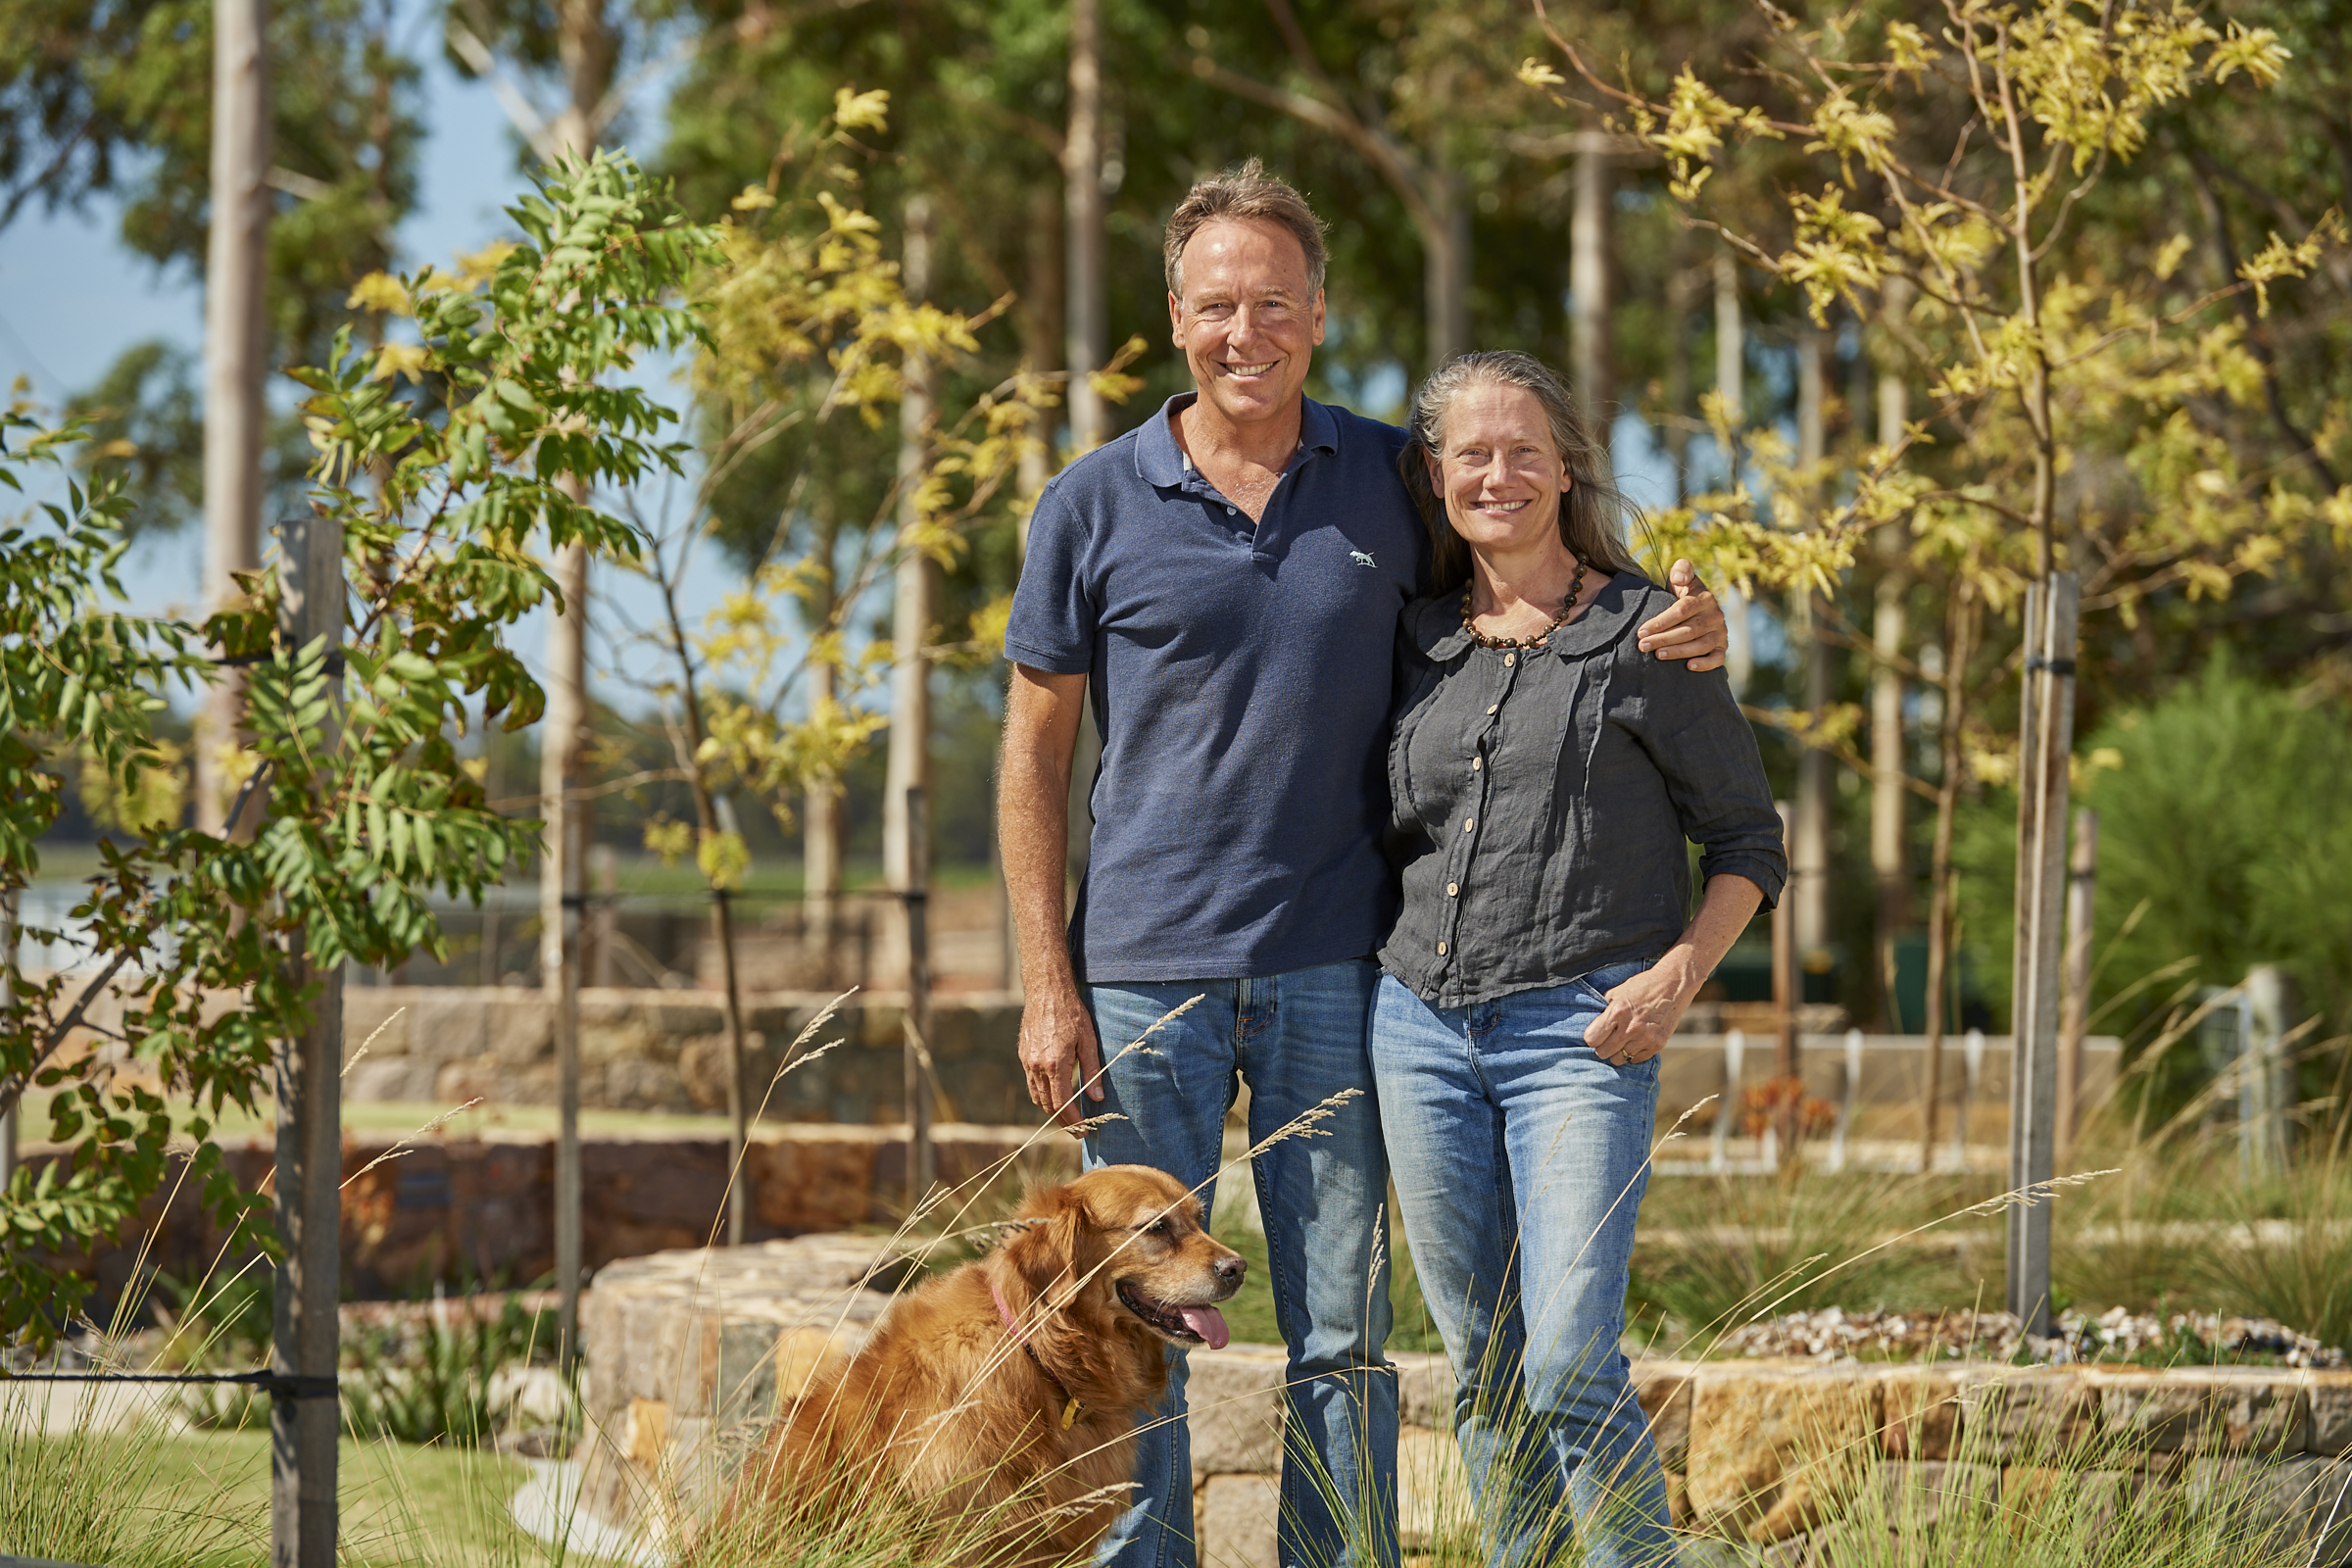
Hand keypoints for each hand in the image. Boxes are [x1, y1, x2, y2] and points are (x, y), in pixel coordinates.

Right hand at [1019, 982, 1103, 1137]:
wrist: (1046, 991)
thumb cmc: (1072, 1013)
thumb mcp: (1089, 1041)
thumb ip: (1093, 1071)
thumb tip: (1098, 1098)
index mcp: (1055, 1064)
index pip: (1062, 1103)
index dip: (1073, 1121)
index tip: (1083, 1131)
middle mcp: (1037, 1066)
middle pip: (1048, 1105)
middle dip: (1063, 1122)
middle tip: (1077, 1131)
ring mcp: (1027, 1061)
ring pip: (1037, 1097)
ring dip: (1051, 1111)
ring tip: (1067, 1118)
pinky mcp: (1023, 1055)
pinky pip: (1031, 1084)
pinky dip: (1042, 1096)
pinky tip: (1055, 1096)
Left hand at [1583, 964, 1695, 1068]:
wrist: (1673, 984)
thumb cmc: (1643, 986)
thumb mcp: (1617, 992)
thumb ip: (1604, 1009)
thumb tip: (1593, 1024)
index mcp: (1617, 1012)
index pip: (1592, 1039)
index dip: (1593, 1037)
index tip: (1597, 1033)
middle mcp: (1630, 1028)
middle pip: (1603, 1053)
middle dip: (1603, 1046)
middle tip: (1609, 1039)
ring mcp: (1645, 1038)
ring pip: (1620, 1059)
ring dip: (1619, 1051)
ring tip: (1623, 1040)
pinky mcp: (1658, 1044)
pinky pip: (1637, 1059)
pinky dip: (1634, 1053)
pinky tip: (1636, 1041)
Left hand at [1636, 559, 1729, 672]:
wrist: (1699, 608)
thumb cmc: (1682, 593)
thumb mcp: (1681, 577)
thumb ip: (1681, 569)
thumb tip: (1679, 578)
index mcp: (1704, 598)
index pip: (1681, 611)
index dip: (1661, 622)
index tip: (1641, 631)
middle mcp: (1715, 615)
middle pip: (1689, 630)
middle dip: (1663, 639)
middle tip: (1642, 646)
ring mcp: (1720, 632)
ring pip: (1700, 645)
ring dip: (1678, 652)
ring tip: (1658, 655)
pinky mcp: (1723, 647)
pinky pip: (1718, 659)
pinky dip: (1705, 664)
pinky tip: (1688, 667)